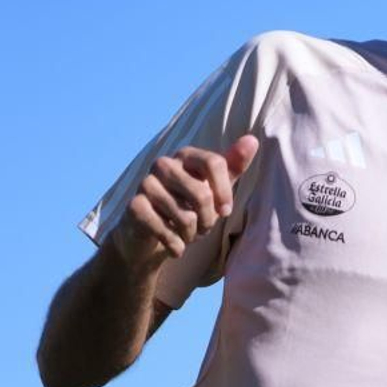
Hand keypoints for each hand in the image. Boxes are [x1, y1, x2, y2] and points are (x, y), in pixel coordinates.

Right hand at [108, 135, 258, 266]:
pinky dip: (176, 246)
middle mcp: (163, 164)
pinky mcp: (133, 207)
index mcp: (185, 155)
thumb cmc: (188, 207)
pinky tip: (174, 246)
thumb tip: (252, 140)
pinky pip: (165, 231)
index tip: (226, 211)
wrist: (151, 235)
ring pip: (185, 217)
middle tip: (203, 227)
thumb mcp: (215, 187)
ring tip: (187, 233)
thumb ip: (233, 165)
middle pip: (202, 194)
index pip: (214, 163)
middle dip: (209, 220)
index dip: (225, 192)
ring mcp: (145, 184)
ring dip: (192, 235)